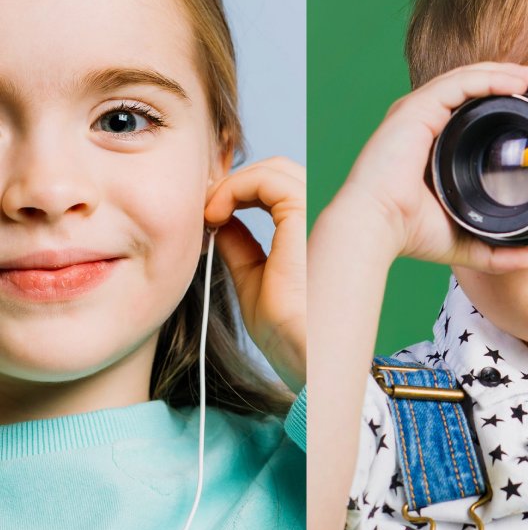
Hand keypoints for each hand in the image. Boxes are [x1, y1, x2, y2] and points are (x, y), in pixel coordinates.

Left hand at [205, 156, 305, 393]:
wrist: (305, 358)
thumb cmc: (290, 335)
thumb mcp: (253, 281)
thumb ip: (241, 248)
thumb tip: (222, 221)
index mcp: (313, 237)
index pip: (276, 192)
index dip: (238, 194)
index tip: (207, 217)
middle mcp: (321, 221)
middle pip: (276, 174)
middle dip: (233, 184)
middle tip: (203, 210)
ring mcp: (317, 215)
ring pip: (273, 170)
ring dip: (232, 184)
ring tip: (208, 213)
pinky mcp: (306, 214)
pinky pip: (267, 179)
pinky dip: (234, 188)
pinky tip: (215, 213)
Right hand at [339, 61, 527, 272]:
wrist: (377, 227)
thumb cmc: (408, 233)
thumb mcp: (465, 242)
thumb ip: (498, 252)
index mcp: (429, 142)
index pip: (467, 109)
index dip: (497, 100)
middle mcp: (421, 121)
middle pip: (468, 87)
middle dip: (503, 78)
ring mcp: (417, 111)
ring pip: (465, 78)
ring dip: (500, 72)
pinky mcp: (416, 108)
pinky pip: (458, 83)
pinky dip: (487, 79)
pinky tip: (514, 82)